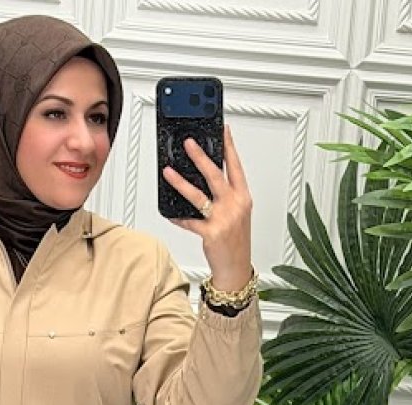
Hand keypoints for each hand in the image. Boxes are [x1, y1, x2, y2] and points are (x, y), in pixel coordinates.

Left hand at [162, 123, 253, 292]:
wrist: (236, 268)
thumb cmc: (236, 242)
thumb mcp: (238, 214)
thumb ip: (226, 196)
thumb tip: (204, 179)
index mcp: (243, 197)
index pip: (235, 166)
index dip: (228, 146)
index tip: (222, 129)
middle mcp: (234, 205)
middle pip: (215, 175)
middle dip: (200, 156)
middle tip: (188, 143)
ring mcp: (223, 219)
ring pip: (198, 195)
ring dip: (180, 182)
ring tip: (168, 172)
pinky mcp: (210, 233)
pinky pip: (189, 221)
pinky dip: (178, 217)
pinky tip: (170, 212)